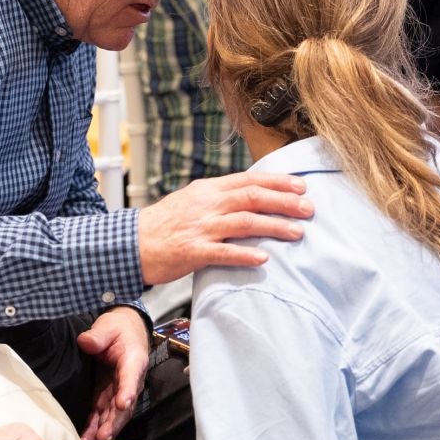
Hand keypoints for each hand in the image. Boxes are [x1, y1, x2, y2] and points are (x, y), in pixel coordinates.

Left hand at [77, 309, 148, 439]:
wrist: (124, 332)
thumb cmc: (117, 328)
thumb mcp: (107, 326)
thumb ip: (98, 335)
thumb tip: (85, 342)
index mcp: (133, 361)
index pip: (131, 377)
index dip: (127, 390)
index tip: (122, 403)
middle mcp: (130, 380)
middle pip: (125, 404)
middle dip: (114, 421)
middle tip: (104, 437)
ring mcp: (119, 391)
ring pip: (115, 414)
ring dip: (105, 430)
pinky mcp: (107, 396)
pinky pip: (103, 414)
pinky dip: (96, 427)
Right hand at [136, 173, 310, 283]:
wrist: (130, 243)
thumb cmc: (163, 224)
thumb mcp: (192, 200)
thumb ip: (220, 197)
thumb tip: (251, 195)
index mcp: (208, 190)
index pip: (249, 180)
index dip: (277, 182)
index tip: (301, 187)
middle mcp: (206, 204)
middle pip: (252, 197)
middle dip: (284, 202)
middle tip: (309, 208)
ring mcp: (199, 228)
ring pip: (244, 223)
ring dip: (273, 227)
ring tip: (297, 232)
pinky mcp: (192, 251)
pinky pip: (223, 253)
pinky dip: (244, 255)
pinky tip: (263, 259)